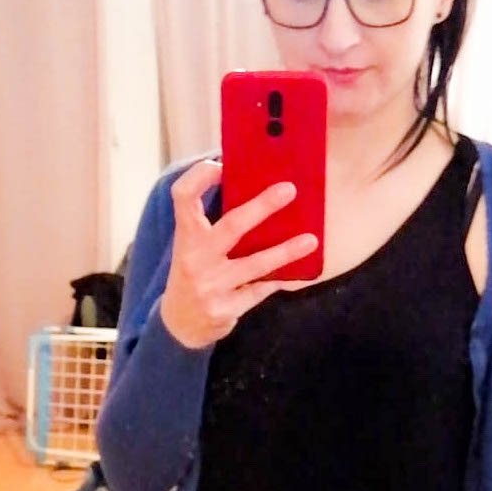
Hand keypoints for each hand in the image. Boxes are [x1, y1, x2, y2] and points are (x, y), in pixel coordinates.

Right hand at [160, 159, 317, 348]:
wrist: (180, 324)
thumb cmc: (193, 272)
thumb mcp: (191, 245)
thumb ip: (211, 221)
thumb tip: (247, 183)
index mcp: (185, 236)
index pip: (183, 197)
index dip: (198, 177)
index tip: (220, 166)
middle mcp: (195, 259)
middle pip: (232, 226)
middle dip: (262, 207)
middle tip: (289, 190)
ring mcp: (211, 287)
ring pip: (256, 264)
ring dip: (286, 251)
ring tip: (311, 240)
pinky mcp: (226, 309)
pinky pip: (261, 290)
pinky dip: (281, 279)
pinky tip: (300, 272)